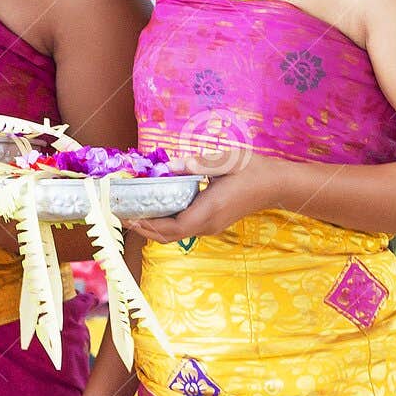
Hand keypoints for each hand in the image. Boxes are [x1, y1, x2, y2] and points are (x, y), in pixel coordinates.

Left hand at [129, 150, 282, 242]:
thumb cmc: (251, 169)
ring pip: (175, 234)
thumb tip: (170, 166)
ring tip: (131, 212)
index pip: (173, 227)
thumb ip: (198, 163)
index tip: (127, 215)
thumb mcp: (226, 160)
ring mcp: (210, 226)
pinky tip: (154, 208)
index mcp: (209, 209)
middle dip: (143, 228)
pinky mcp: (212, 223)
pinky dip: (164, 223)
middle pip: (169, 236)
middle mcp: (208, 223)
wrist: (275, 184)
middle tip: (120, 214)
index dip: (148, 225)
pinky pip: (183, 228)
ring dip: (152, 227)